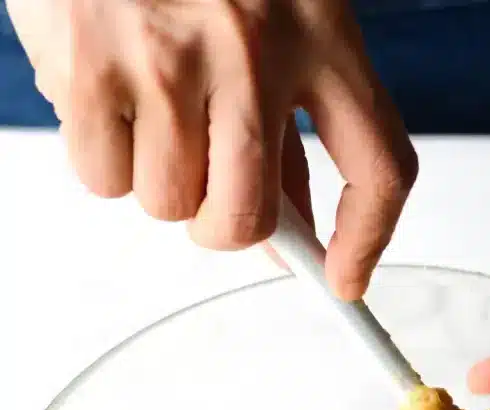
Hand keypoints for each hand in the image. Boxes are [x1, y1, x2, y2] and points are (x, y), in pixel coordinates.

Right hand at [8, 0, 416, 298]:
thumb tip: (288, 229)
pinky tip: (106, 95)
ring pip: (170, 205)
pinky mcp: (91, 68)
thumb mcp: (275, 12)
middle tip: (206, 191)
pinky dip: (103, 157)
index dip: (365, 240)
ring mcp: (169, 59)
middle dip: (224, 228)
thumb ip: (288, 121)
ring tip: (147, 103)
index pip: (379, 167)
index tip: (346, 283)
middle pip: (250, 219)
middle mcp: (254, 51)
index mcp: (321, 30)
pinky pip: (104, 180)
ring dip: (157, 178)